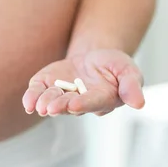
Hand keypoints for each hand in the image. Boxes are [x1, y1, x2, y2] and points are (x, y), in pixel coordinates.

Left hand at [22, 49, 144, 116]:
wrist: (93, 58)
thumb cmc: (114, 66)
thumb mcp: (128, 70)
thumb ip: (131, 85)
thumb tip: (138, 103)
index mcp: (102, 99)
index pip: (92, 103)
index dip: (84, 104)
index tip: (75, 104)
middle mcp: (80, 102)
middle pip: (69, 105)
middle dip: (60, 106)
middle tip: (52, 108)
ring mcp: (62, 95)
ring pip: (52, 101)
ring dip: (45, 103)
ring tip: (40, 106)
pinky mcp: (47, 86)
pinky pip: (38, 93)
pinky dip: (31, 98)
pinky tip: (28, 104)